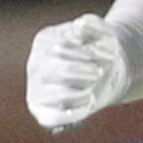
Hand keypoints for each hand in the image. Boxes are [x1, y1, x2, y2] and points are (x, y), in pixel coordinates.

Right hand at [26, 13, 127, 129]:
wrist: (105, 73)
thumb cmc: (102, 51)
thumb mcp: (105, 33)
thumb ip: (94, 25)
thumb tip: (79, 25)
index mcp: (46, 40)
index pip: (63, 47)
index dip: (90, 54)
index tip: (107, 56)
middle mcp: (36, 64)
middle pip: (62, 72)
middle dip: (87, 73)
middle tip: (96, 74)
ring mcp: (35, 88)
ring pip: (59, 96)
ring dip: (83, 93)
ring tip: (90, 90)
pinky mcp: (40, 110)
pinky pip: (52, 118)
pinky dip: (73, 114)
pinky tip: (86, 105)